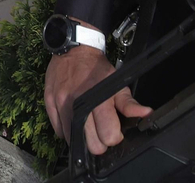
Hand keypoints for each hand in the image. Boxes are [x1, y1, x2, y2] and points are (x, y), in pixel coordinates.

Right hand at [45, 42, 152, 156]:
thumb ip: (129, 103)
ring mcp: (60, 104)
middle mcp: (76, 103)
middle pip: (91, 145)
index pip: (108, 136)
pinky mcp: (49, 104)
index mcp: (97, 99)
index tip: (114, 129)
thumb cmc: (96, 68)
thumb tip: (145, 114)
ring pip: (73, 141)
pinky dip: (67, 130)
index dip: (114, 136)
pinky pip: (59, 131)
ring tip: (87, 124)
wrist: (74, 49)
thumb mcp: (117, 83)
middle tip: (100, 129)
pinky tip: (74, 120)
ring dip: (82, 137)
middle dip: (99, 141)